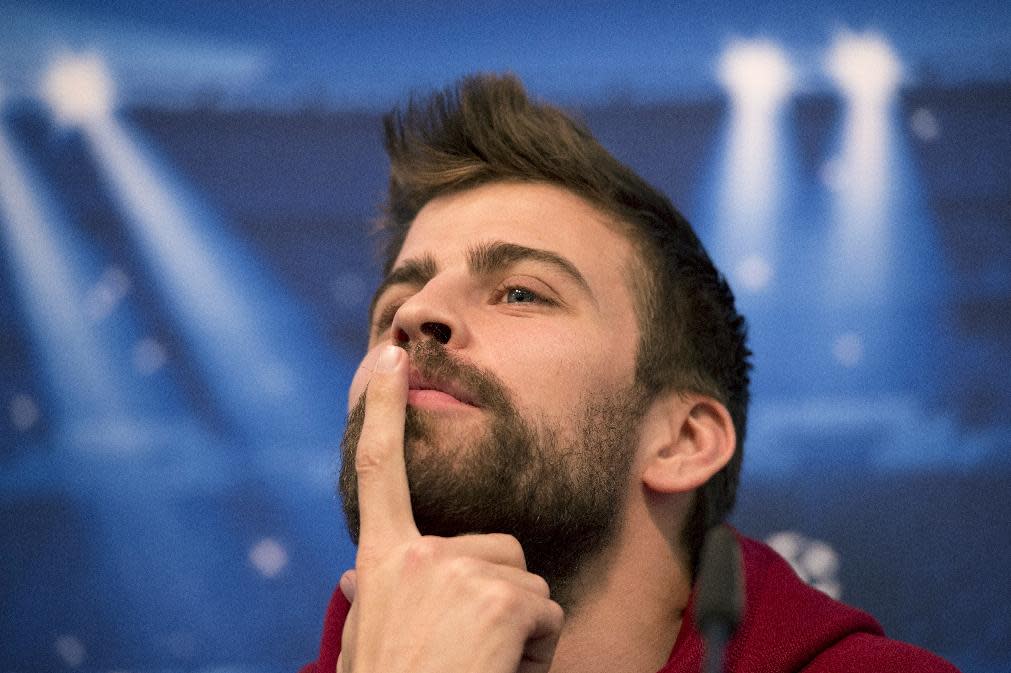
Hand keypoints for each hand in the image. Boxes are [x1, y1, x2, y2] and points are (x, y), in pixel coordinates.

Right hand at [337, 345, 563, 672]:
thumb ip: (374, 597)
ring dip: (518, 626)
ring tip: (482, 666)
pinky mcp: (500, 597)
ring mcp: (457, 573)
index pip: (378, 471)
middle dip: (500, 593)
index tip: (391, 356)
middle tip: (470, 649)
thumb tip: (358, 573)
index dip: (385, 410)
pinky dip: (536, 648)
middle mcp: (415, 558)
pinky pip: (544, 609)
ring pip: (525, 578)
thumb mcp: (370, 639)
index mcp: (382, 563)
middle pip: (496, 544)